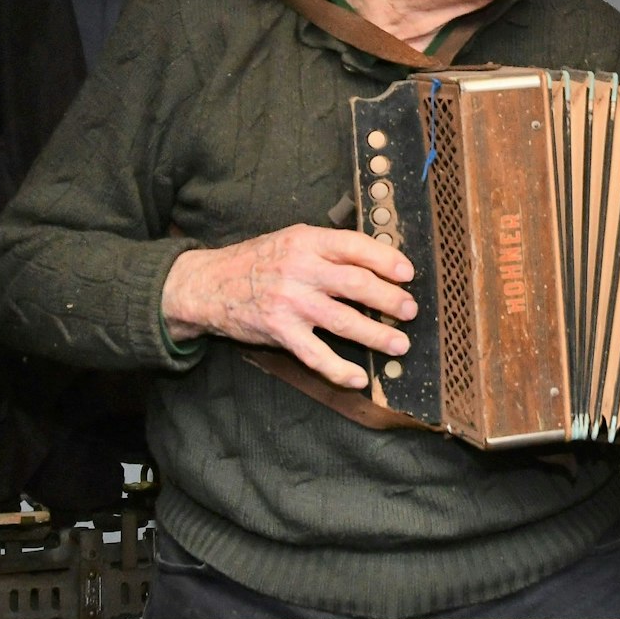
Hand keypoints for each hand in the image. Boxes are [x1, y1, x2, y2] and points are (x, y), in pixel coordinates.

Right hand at [161, 224, 416, 388]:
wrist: (209, 284)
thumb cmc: (257, 261)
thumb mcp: (290, 240)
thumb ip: (327, 248)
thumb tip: (375, 261)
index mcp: (307, 241)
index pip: (355, 246)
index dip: (386, 260)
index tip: (407, 273)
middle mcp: (300, 269)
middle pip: (357, 284)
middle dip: (390, 300)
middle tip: (410, 310)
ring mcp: (290, 302)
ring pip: (344, 321)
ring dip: (377, 335)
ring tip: (399, 345)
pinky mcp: (280, 331)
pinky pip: (316, 355)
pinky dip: (340, 370)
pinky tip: (358, 378)